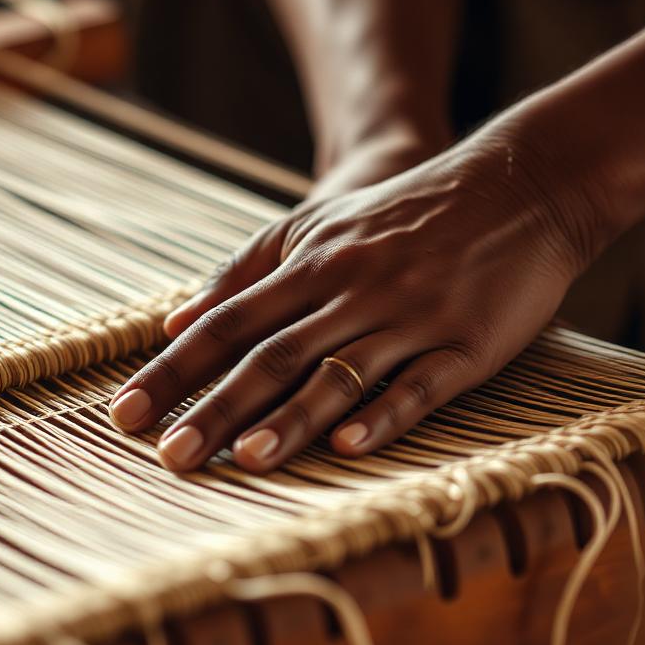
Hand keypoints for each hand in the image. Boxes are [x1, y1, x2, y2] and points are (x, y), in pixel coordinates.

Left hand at [108, 124, 598, 472]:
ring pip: (338, 372)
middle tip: (168, 457)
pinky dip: (383, 412)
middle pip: (270, 355)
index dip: (173, 370)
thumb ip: (245, 271)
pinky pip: (420, 385)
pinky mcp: (466, 343)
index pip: (226, 324)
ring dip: (291, 417)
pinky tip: (349, 443)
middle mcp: (351, 290)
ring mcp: (409, 317)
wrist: (518, 185)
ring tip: (245, 459)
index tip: (126, 414)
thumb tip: (173, 321)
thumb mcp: (318, 226)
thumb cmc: (404, 213)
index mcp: (309, 263)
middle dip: (214, 408)